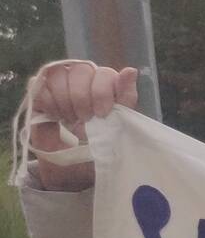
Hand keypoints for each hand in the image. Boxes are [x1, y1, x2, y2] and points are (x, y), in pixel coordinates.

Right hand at [28, 60, 138, 191]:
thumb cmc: (99, 147)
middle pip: (80, 70)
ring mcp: (60, 82)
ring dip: (65, 100)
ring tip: (69, 119)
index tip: (102, 114)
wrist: (72, 167)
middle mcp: (84, 79)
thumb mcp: (119, 126)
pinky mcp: (40, 91)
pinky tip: (55, 117)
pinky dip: (49, 103)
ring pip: (59, 74)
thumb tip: (131, 70)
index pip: (104, 73)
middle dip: (82, 97)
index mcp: (106, 85)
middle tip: (84, 119)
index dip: (102, 91)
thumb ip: (125, 98)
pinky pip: (40, 84)